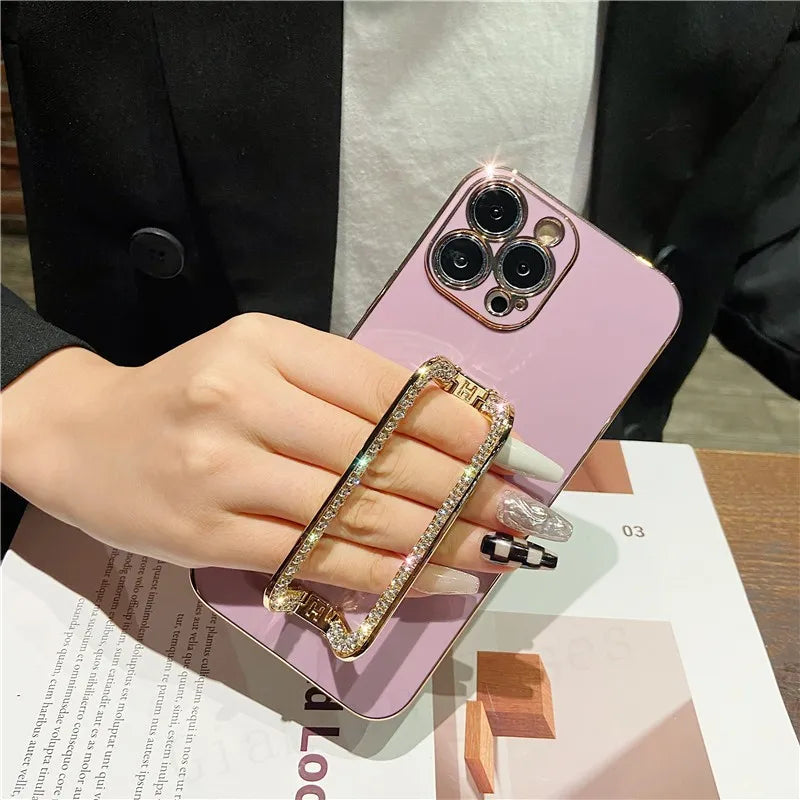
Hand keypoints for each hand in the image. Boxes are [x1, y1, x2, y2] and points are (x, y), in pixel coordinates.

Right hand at [1, 314, 570, 594]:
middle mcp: (244, 400)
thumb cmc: (185, 394)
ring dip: (432, 539)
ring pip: (353, 512)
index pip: (385, 388)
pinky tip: (420, 579)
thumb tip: (437, 427)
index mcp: (267, 345)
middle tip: (513, 513)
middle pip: (379, 454)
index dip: (457, 425)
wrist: (82, 437)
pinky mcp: (206, 536)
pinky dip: (375, 574)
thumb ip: (337, 385)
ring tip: (484, 552)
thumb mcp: (257, 360)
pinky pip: (311, 558)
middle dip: (460, 489)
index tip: (507, 451)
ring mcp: (222, 470)